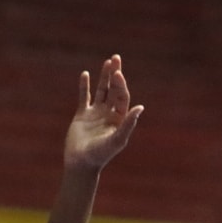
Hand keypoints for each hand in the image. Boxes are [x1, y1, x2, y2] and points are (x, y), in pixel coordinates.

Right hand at [64, 54, 142, 170]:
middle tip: (116, 58)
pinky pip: (84, 97)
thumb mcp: (117, 139)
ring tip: (107, 62)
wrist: (81, 164)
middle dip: (115, 74)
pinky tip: (85, 74)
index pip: (121, 96)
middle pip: (113, 90)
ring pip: (101, 91)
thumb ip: (128, 123)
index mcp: (119, 118)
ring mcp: (95, 113)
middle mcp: (109, 114)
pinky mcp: (82, 115)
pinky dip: (84, 86)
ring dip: (103, 77)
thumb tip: (140, 107)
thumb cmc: (100, 154)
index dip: (120, 84)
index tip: (118, 73)